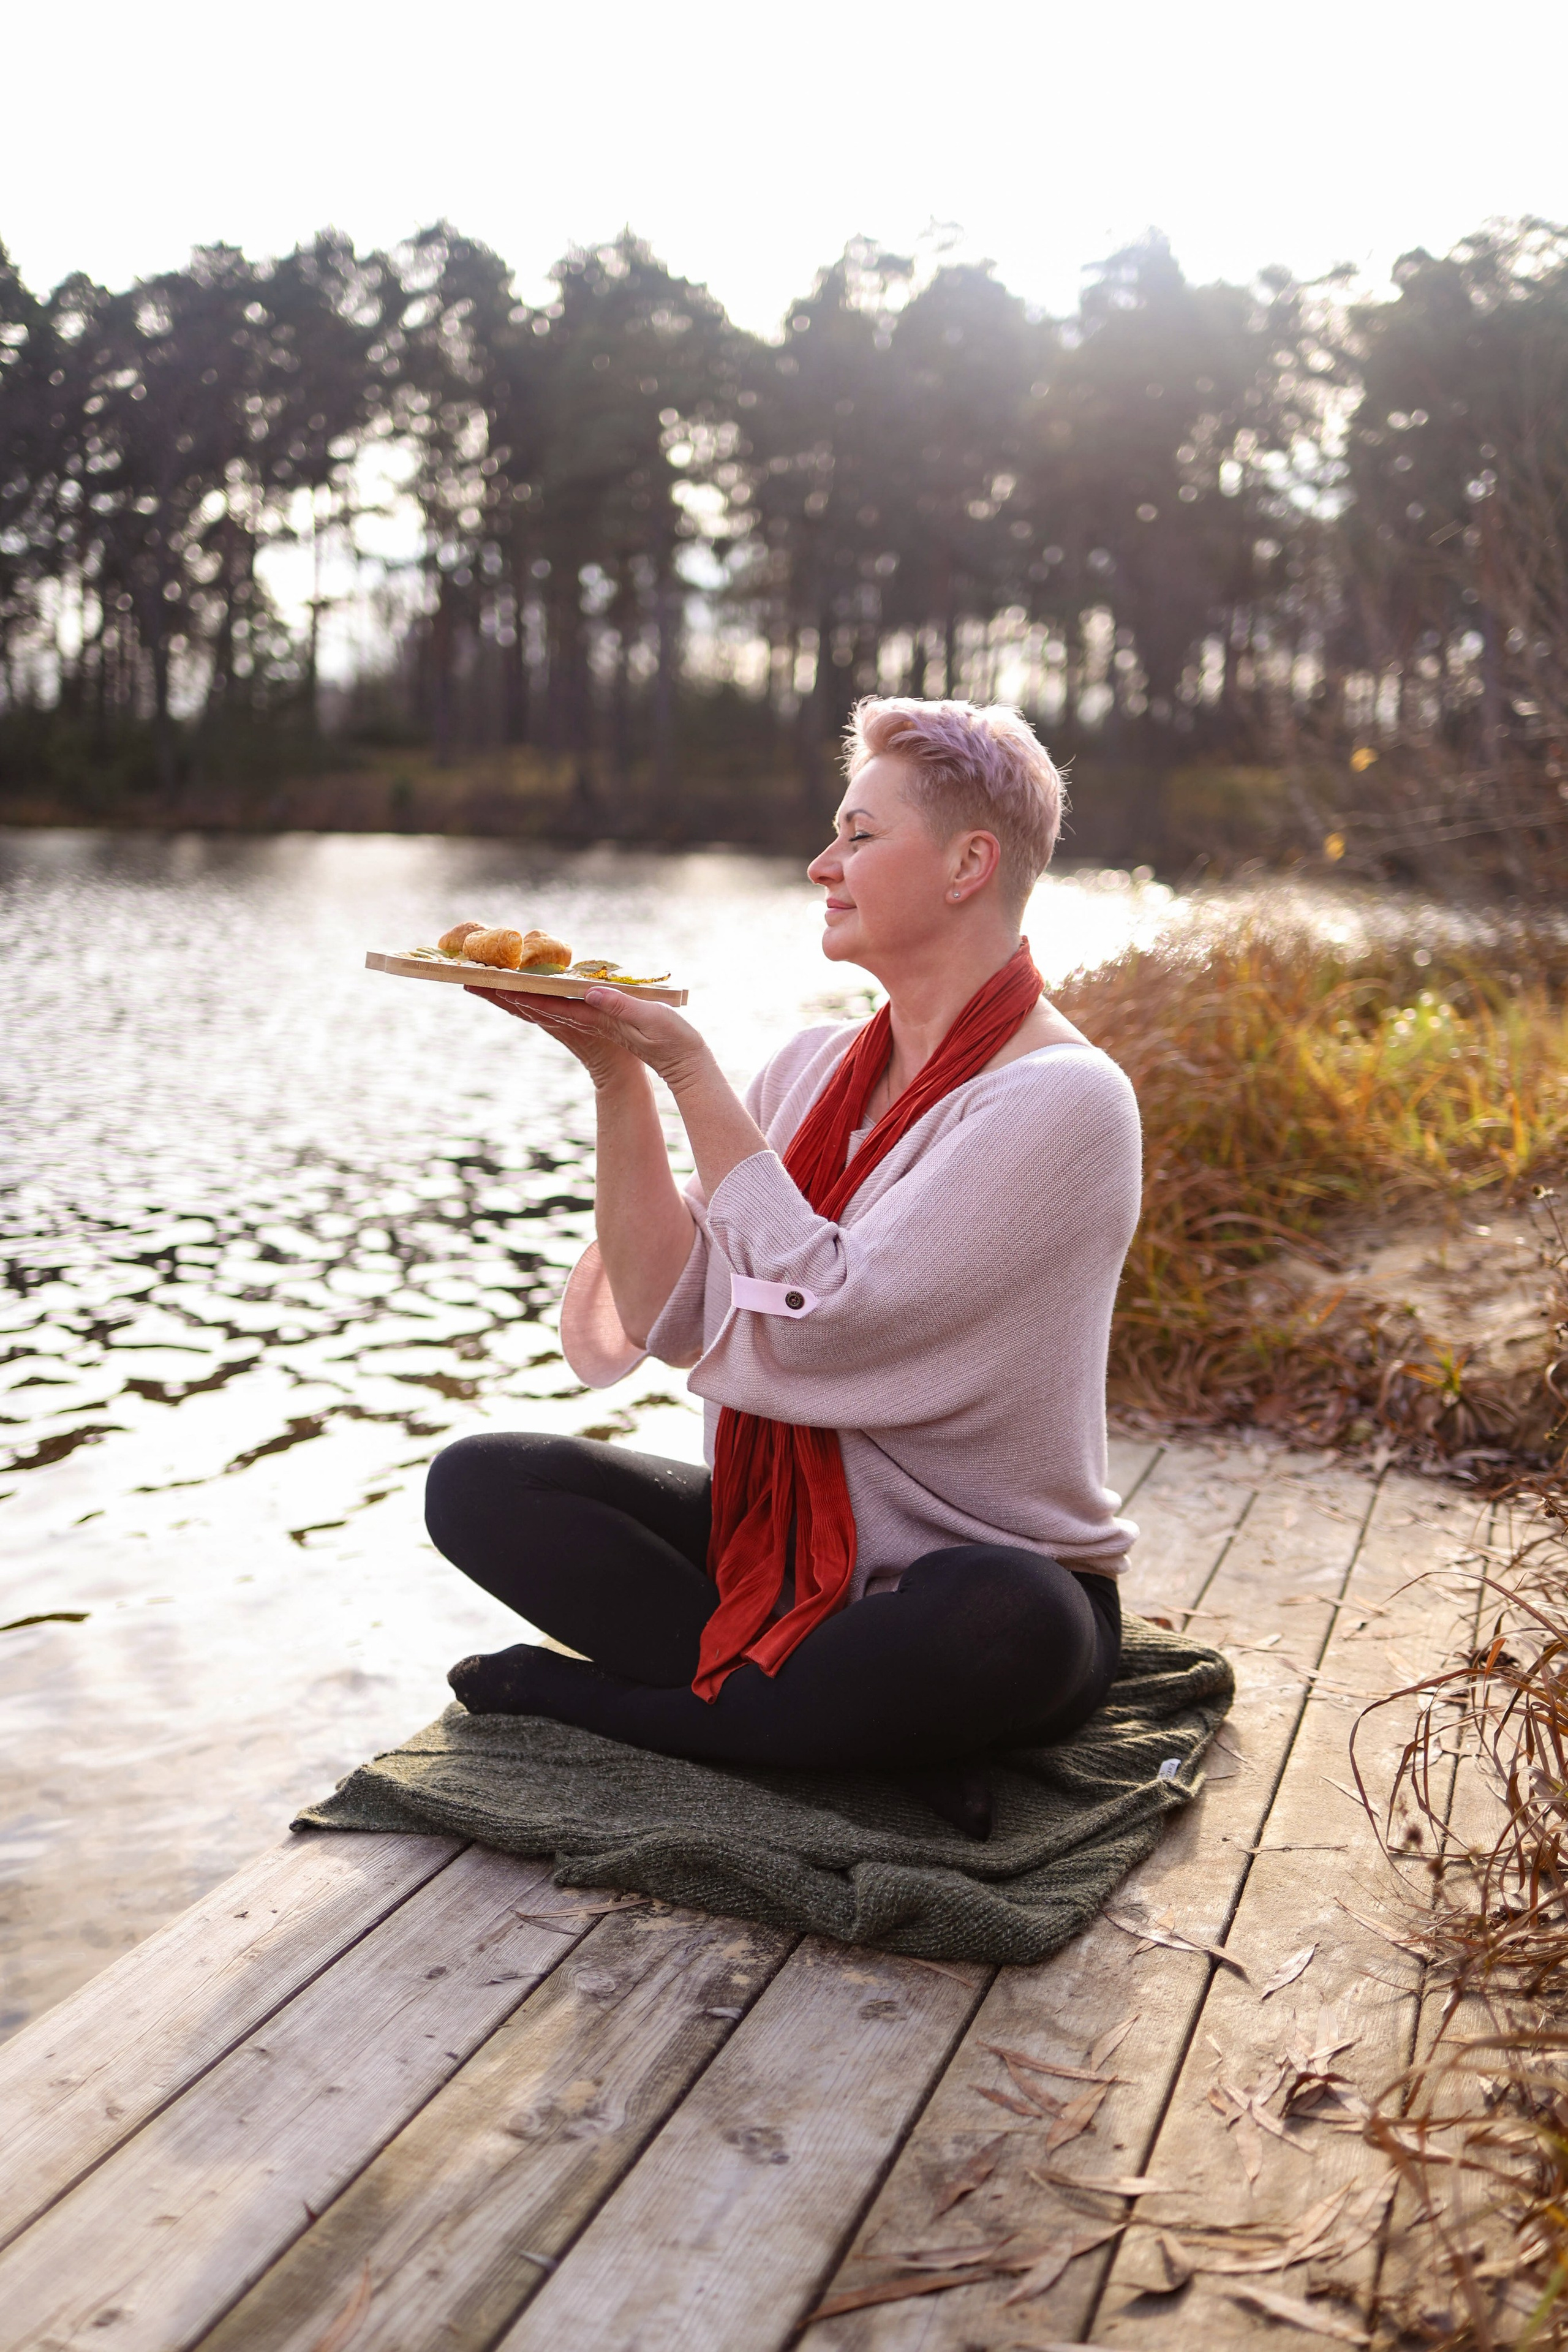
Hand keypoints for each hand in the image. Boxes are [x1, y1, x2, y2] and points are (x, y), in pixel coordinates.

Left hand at [465, 983, 707, 1094]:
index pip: (547, 1006)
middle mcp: (578, 1022)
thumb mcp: (647, 1020)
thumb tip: (589, 994)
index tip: (493, 985)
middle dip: (497, 993)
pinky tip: (515, 989)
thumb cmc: (666, 1040)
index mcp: (590, 1019)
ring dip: (506, 994)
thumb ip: (618, 1006)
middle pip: (529, 1005)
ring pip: (533, 1006)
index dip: (519, 995)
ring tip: (480, 981)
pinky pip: (547, 1007)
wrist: (675, 1062)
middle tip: (465, 980)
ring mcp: (579, 1023)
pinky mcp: (585, 1021)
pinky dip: (527, 996)